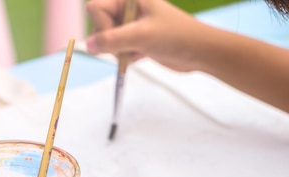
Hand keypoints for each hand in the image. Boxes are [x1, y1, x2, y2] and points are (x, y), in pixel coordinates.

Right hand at [85, 0, 212, 71]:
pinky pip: (120, 49)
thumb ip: (112, 40)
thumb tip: (88, 45)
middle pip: (101, 25)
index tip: (119, 36)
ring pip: (110, 40)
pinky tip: (141, 57)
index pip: (95, 8)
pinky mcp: (139, 41)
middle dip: (111, 40)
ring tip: (138, 52)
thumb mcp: (141, 36)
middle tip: (129, 47)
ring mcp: (134, 25)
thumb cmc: (175, 37)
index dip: (102, 25)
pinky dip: (126, 56)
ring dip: (119, 51)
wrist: (200, 52)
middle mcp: (129, 9)